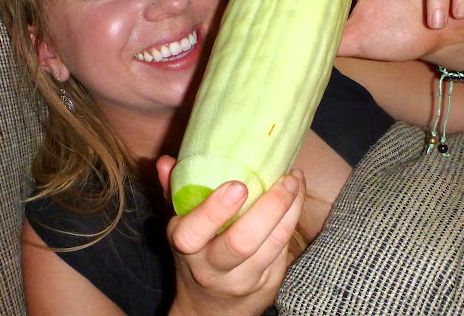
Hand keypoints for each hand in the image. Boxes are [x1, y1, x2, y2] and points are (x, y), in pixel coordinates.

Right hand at [157, 157, 305, 315]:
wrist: (209, 308)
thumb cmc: (195, 253)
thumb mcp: (179, 226)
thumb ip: (172, 192)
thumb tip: (166, 162)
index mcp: (187, 247)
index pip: (193, 234)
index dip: (215, 211)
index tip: (237, 185)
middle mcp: (213, 268)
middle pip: (241, 243)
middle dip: (267, 208)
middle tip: (284, 178)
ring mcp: (244, 278)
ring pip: (272, 245)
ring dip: (289, 208)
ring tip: (295, 178)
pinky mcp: (268, 282)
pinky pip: (284, 248)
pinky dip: (293, 217)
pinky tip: (297, 193)